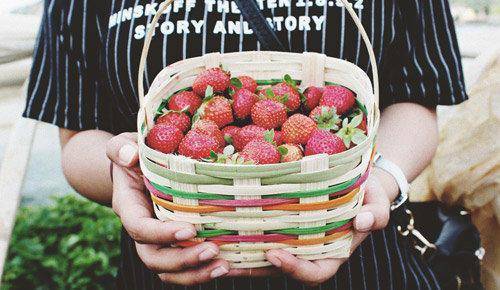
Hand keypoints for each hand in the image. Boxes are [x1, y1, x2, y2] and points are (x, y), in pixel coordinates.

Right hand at [106, 133, 229, 285]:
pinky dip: (208, 270)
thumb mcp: (124, 146)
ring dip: (197, 273)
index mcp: (130, 208)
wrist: (138, 169)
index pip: (139, 228)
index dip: (161, 234)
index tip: (188, 229)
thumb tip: (129, 155)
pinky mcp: (177, 245)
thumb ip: (120, 148)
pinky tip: (234, 266)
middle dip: (183, 260)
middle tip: (213, 251)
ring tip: (225, 266)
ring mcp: (159, 242)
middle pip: (155, 258)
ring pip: (171, 270)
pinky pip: (188, 267)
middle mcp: (143, 231)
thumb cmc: (135, 155)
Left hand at [228, 169, 394, 285]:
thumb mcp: (378, 201)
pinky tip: (222, 229)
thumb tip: (363, 222)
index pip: (315, 272)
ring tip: (212, 250)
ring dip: (240, 256)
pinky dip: (243, 236)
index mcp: (334, 252)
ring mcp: (294, 238)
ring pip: (264, 255)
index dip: (294, 269)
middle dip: (252, 268)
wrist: (359, 181)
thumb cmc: (369, 194)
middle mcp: (310, 250)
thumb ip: (375, 214)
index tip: (273, 254)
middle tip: (225, 261)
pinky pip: (262, 235)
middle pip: (279, 268)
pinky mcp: (282, 224)